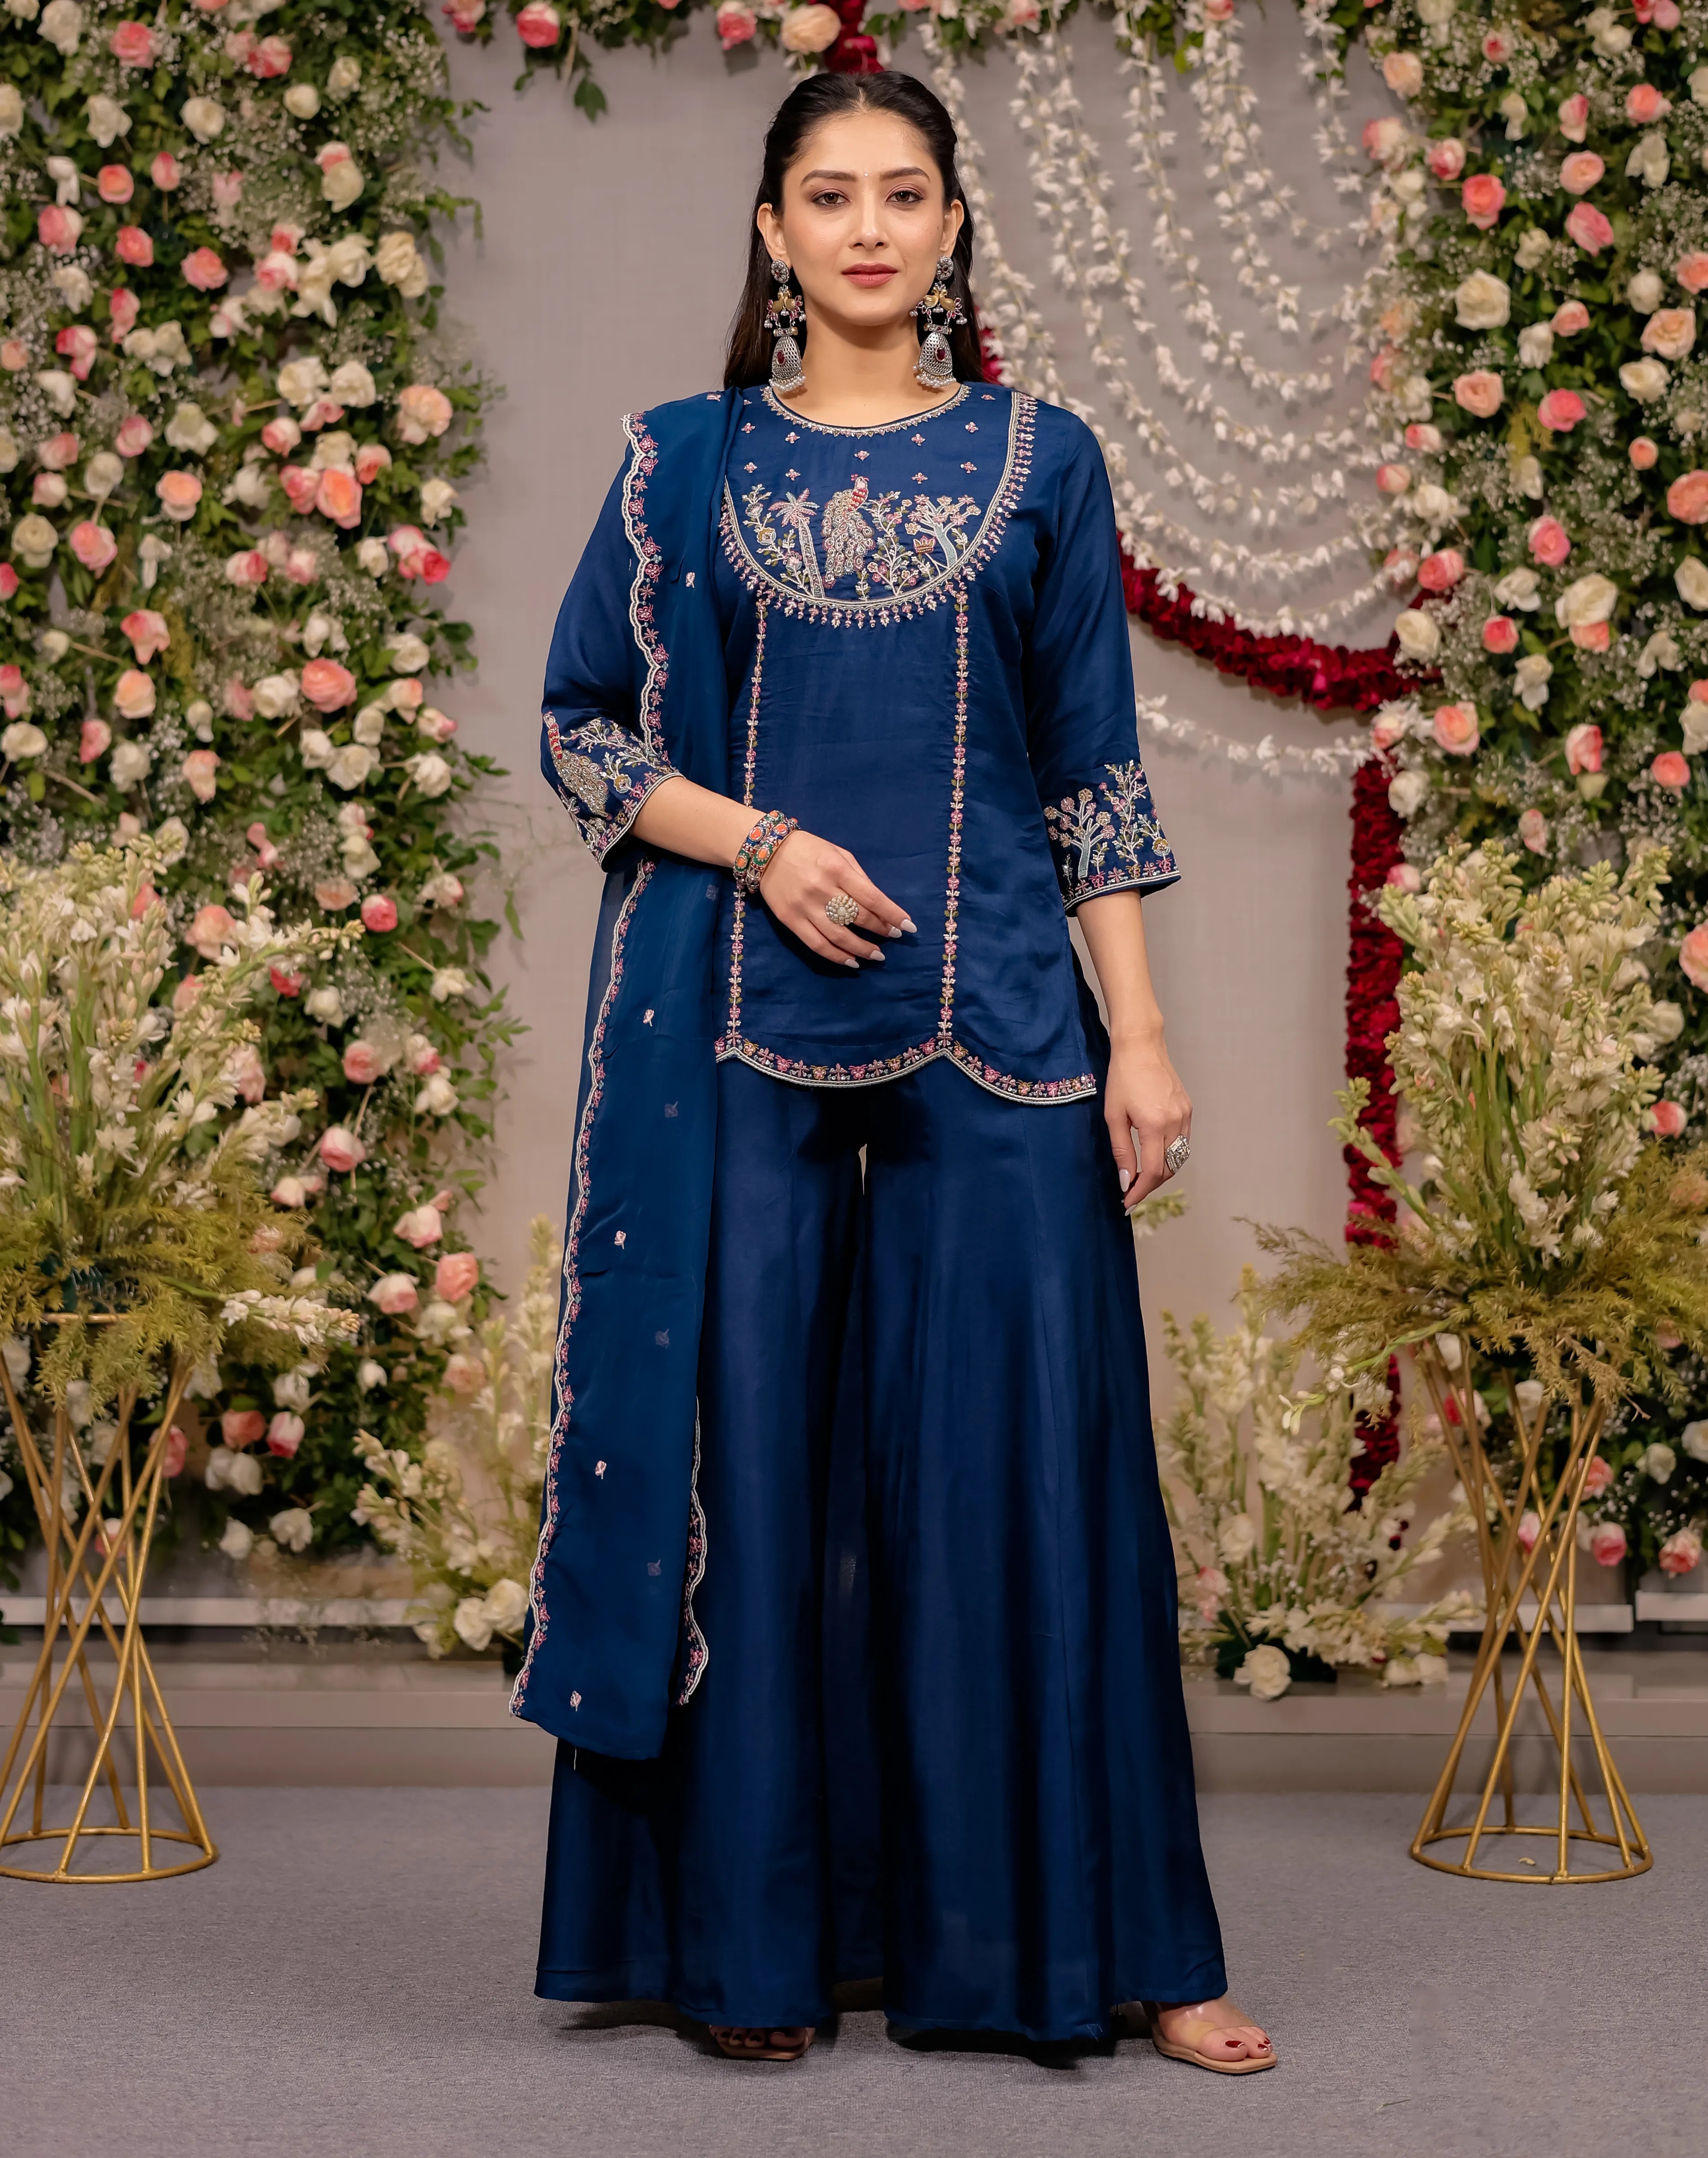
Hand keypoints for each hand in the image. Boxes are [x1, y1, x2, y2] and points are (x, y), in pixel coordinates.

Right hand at [757, 829, 914, 966]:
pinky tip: (851, 962)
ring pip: (839, 936)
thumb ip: (859, 877)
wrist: (765, 851)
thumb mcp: (839, 853)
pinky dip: (837, 957)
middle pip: (858, 917)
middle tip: (893, 937)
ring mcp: (805, 907)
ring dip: (862, 949)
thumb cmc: (809, 850)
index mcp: (837, 869)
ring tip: (877, 955)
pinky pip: (817, 945)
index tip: (908, 926)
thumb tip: (880, 905)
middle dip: (881, 930)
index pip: (872, 898)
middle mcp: (822, 889)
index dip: (892, 915)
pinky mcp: (790, 920)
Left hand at [1105, 1032, 1190, 1209]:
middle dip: (1150, 1185)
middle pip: (1168, 1169)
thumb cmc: (1122, 1079)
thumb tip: (1126, 1181)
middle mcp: (1176, 1123)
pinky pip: (1182, 1142)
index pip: (1153, 1171)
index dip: (1141, 1191)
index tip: (1127, 1203)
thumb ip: (1121, 1151)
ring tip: (1141, 1178)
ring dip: (1161, 1172)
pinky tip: (1154, 1156)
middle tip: (1131, 1193)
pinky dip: (1169, 1155)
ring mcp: (1185, 1116)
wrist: (1141, 1046)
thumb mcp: (1113, 1116)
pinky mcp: (1188, 1110)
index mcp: (1155, 1125)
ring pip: (1178, 1158)